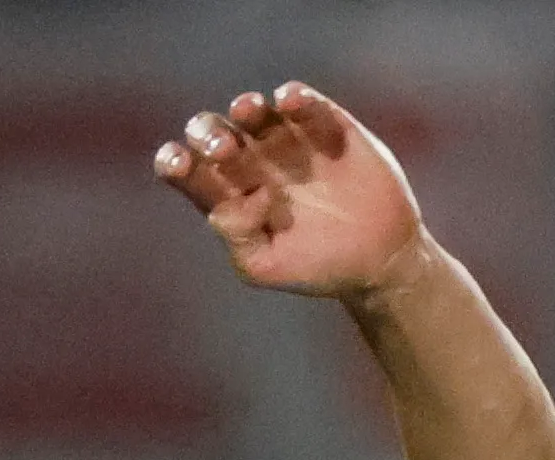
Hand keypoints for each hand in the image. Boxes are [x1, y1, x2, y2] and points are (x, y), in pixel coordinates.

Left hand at [155, 83, 427, 301]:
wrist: (379, 258)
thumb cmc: (316, 268)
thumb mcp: (265, 266)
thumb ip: (237, 237)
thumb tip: (223, 203)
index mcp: (228, 193)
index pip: (188, 169)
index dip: (175, 161)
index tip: (179, 164)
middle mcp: (251, 161)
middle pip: (212, 131)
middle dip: (209, 133)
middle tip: (225, 151)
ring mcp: (287, 141)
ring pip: (253, 110)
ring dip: (245, 107)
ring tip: (249, 111)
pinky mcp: (324, 126)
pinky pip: (302, 102)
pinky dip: (294, 96)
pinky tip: (288, 101)